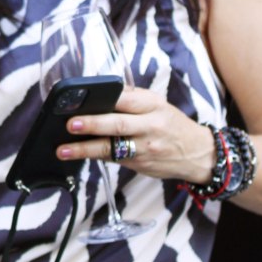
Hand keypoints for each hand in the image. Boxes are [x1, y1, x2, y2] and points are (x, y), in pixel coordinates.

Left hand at [56, 87, 216, 183]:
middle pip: (118, 125)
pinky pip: (114, 160)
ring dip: (85, 149)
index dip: (104, 101)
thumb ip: (131, 100)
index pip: (127, 100)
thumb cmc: (170, 123)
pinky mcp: (140, 165)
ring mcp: (145, 148)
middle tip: (69, 124)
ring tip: (63, 150)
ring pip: (112, 148)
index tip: (82, 101)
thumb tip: (98, 96)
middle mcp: (150, 126)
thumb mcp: (157, 104)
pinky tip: (78, 155)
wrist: (197, 153)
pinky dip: (95, 157)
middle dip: (92, 124)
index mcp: (153, 105)